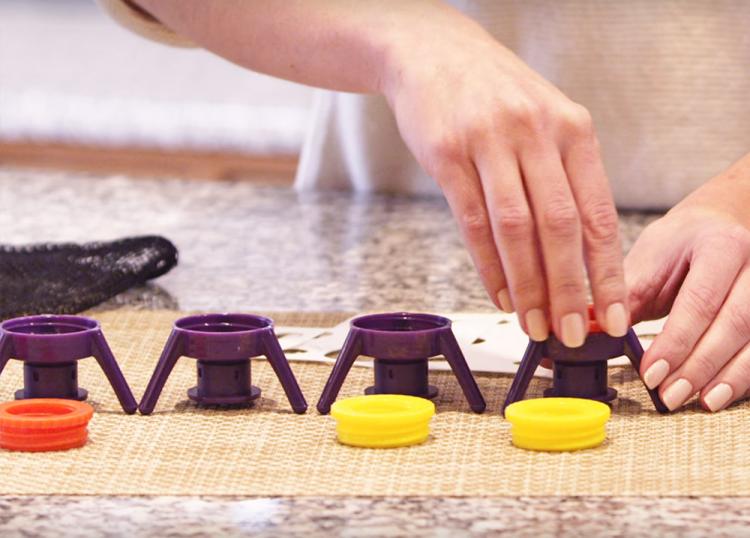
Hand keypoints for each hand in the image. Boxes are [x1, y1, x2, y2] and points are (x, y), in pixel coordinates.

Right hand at [380, 9, 627, 346]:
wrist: (434, 54)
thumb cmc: (495, 97)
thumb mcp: (545, 121)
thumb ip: (565, 178)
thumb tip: (582, 256)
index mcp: (572, 129)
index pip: (597, 213)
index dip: (608, 271)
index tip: (614, 314)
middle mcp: (535, 132)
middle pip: (559, 227)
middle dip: (568, 289)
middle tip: (569, 332)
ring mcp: (488, 141)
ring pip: (515, 229)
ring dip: (527, 285)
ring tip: (533, 324)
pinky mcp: (447, 154)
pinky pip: (472, 221)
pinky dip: (488, 266)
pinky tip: (500, 293)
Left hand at [626, 155, 749, 410]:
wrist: (719, 226)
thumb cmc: (679, 246)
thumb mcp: (648, 261)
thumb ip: (624, 297)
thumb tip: (587, 333)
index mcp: (719, 245)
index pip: (699, 300)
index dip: (676, 342)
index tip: (650, 373)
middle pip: (735, 323)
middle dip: (699, 365)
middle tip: (670, 395)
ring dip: (727, 377)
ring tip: (698, 401)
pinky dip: (742, 376)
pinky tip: (718, 394)